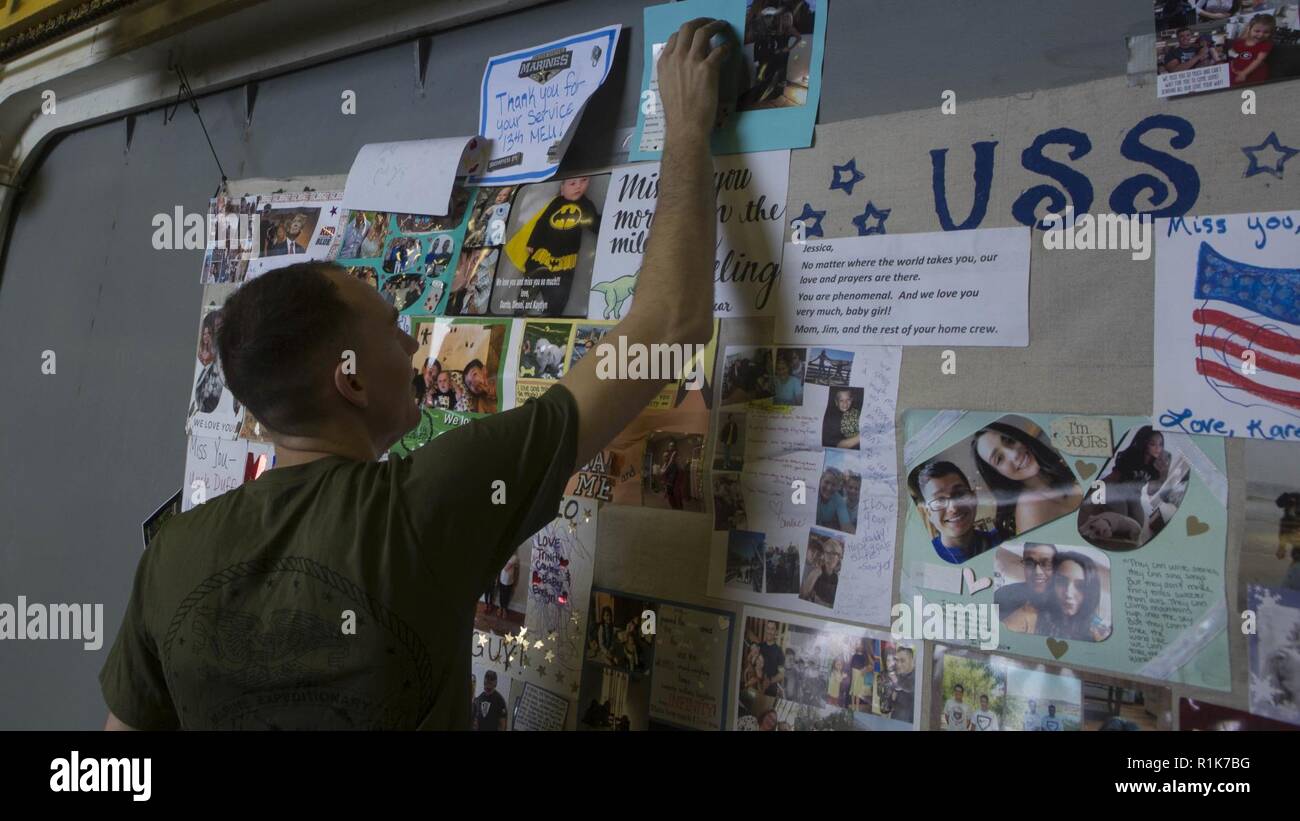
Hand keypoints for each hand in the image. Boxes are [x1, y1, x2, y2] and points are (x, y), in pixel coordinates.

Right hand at [657, 18, 729, 139]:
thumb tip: (684, 65)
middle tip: (710, 22)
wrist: (685, 127)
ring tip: (722, 26)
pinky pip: (719, 50)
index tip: (694, 33)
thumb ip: (673, 72)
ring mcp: (692, 62)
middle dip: (700, 21)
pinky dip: (725, 47)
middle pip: (687, 28)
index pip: (674, 37)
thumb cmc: (677, 113)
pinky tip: (728, 48)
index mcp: (664, 63)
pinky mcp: (707, 69)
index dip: (686, 32)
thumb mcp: (667, 88)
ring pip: (703, 32)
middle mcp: (676, 58)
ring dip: (714, 25)